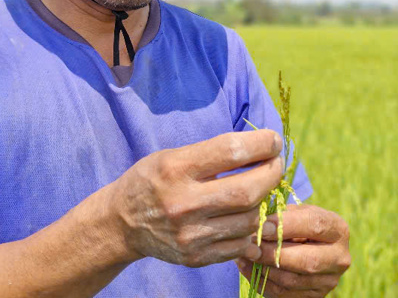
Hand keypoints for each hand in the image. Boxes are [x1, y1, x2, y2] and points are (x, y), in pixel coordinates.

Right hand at [110, 130, 283, 266]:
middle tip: (276, 164)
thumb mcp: (172, 156)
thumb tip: (262, 148)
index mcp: (175, 169)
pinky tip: (247, 215)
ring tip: (260, 189)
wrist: (121, 222)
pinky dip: (251, 229)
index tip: (273, 141)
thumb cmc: (153, 180)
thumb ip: (213, 153)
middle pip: (247, 190)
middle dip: (271, 174)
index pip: (231, 151)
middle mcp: (182, 203)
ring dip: (263, 202)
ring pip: (249, 220)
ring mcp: (189, 235)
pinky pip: (240, 245)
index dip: (262, 144)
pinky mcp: (195, 257)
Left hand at [235, 204, 350, 297]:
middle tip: (251, 247)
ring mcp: (329, 281)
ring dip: (264, 269)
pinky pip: (283, 294)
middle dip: (273, 253)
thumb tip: (259, 226)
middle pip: (307, 260)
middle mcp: (340, 258)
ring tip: (245, 255)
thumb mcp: (297, 212)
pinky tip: (248, 268)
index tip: (262, 226)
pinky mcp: (315, 296)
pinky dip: (261, 282)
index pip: (315, 225)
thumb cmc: (300, 224)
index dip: (286, 225)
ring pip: (292, 280)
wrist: (310, 248)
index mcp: (338, 230)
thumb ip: (283, 216)